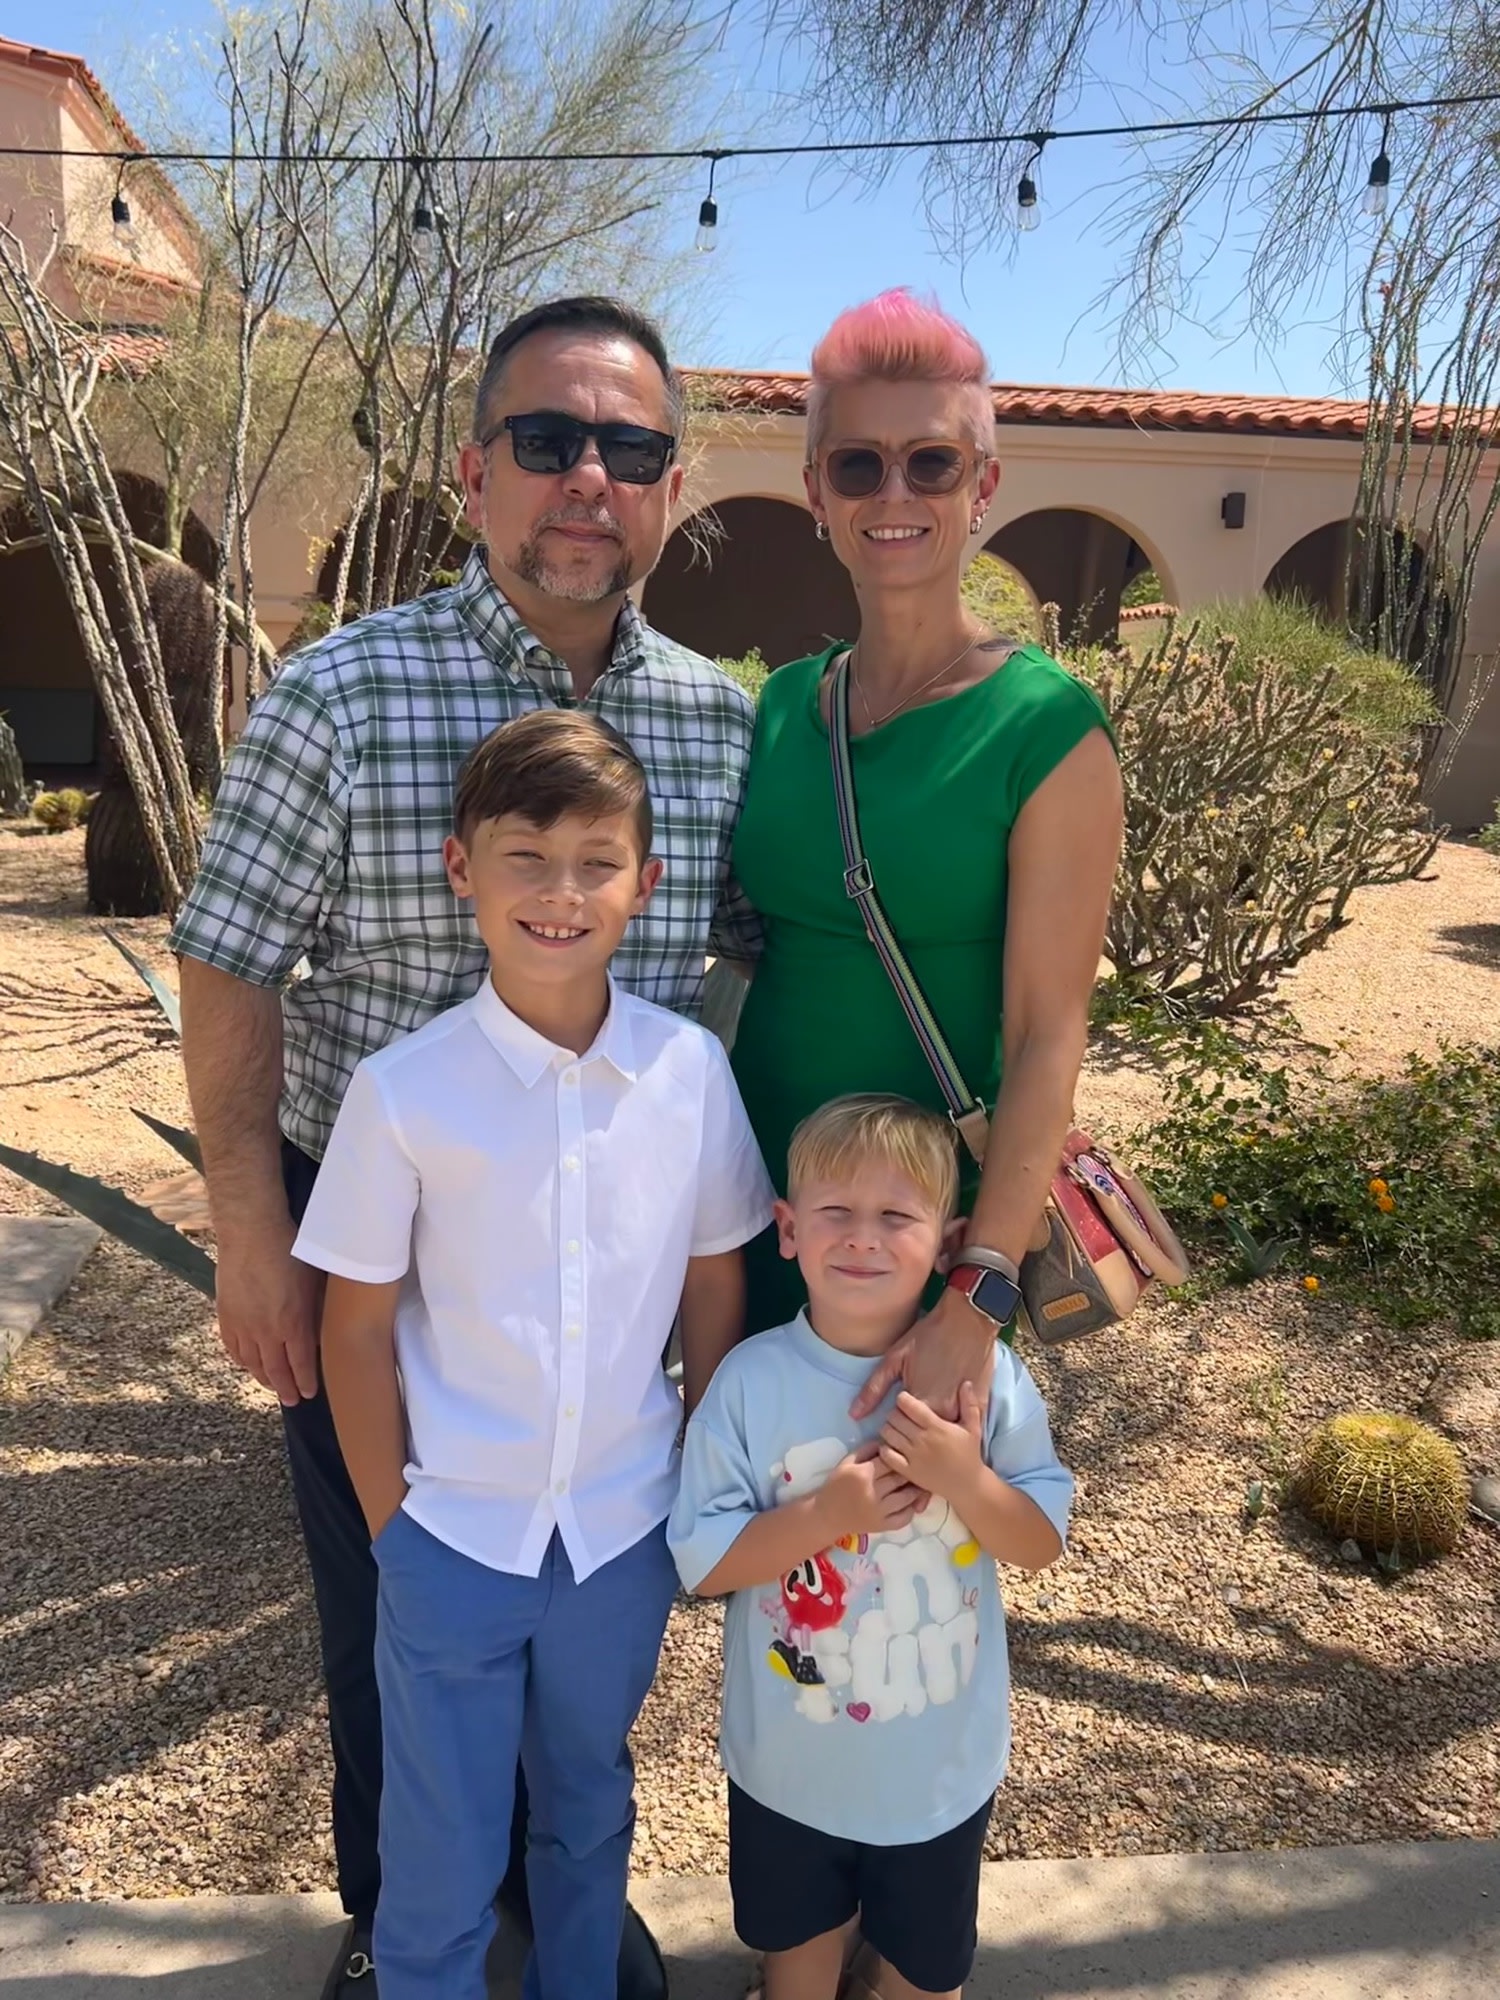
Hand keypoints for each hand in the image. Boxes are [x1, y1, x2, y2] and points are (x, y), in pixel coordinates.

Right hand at [214, 1223, 322, 1404]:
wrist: (252, 1232)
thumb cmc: (290, 1250)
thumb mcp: (314, 1283)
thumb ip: (316, 1312)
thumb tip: (319, 1331)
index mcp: (293, 1323)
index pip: (301, 1364)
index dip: (305, 1382)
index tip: (309, 1393)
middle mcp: (267, 1331)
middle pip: (276, 1371)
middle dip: (285, 1388)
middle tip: (292, 1400)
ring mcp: (243, 1325)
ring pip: (252, 1364)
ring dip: (263, 1378)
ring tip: (272, 1386)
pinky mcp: (226, 1316)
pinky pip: (233, 1349)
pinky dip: (242, 1361)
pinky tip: (248, 1365)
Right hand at [813, 1442, 924, 1540]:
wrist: (827, 1516)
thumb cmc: (836, 1486)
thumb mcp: (846, 1462)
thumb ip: (866, 1450)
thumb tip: (886, 1441)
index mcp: (863, 1474)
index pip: (889, 1460)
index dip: (899, 1455)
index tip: (906, 1451)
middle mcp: (873, 1492)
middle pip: (900, 1477)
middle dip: (911, 1470)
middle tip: (920, 1464)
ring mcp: (880, 1512)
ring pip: (907, 1497)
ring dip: (916, 1488)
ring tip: (921, 1480)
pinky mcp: (883, 1526)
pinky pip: (904, 1517)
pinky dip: (912, 1509)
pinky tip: (914, 1501)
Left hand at [850, 1285, 997, 1419]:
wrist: (968, 1320)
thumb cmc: (929, 1335)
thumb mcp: (895, 1358)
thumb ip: (874, 1389)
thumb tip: (854, 1415)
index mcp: (919, 1403)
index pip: (898, 1428)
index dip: (895, 1418)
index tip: (897, 1406)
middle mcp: (942, 1413)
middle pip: (919, 1434)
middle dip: (912, 1424)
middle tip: (912, 1404)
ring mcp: (963, 1410)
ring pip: (942, 1431)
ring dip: (934, 1425)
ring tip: (932, 1400)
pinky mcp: (980, 1404)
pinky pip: (963, 1422)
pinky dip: (954, 1417)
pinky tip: (950, 1398)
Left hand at [880, 1384, 984, 1507]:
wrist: (967, 1485)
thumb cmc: (969, 1454)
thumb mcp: (973, 1427)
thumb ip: (969, 1404)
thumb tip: (967, 1382)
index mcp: (937, 1427)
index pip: (909, 1405)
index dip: (902, 1399)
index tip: (905, 1400)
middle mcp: (923, 1440)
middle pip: (894, 1417)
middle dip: (894, 1413)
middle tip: (900, 1415)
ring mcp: (914, 1457)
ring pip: (887, 1434)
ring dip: (888, 1428)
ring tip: (896, 1429)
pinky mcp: (908, 1471)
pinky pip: (887, 1455)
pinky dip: (884, 1448)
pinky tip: (892, 1446)